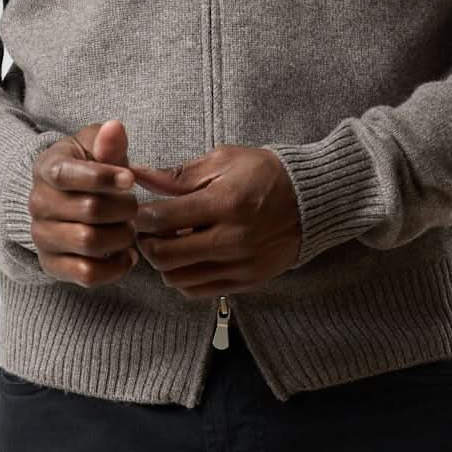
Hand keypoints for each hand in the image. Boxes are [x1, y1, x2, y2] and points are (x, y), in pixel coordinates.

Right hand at [28, 118, 138, 287]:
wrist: (68, 200)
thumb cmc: (91, 169)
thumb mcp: (97, 147)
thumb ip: (107, 141)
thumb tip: (114, 127)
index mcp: (47, 168)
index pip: (67, 175)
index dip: (104, 177)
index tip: (131, 179)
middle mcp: (37, 204)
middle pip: (89, 210)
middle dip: (123, 209)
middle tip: (134, 206)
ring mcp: (42, 236)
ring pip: (89, 243)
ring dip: (121, 236)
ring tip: (130, 228)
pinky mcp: (51, 264)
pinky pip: (86, 274)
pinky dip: (115, 268)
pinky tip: (126, 254)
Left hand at [128, 144, 302, 297]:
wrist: (312, 200)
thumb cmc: (265, 174)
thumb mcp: (224, 161)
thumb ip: (179, 174)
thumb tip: (139, 175)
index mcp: (226, 203)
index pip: (164, 219)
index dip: (143, 217)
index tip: (141, 211)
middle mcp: (233, 239)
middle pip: (166, 256)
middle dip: (148, 243)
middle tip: (148, 231)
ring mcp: (241, 265)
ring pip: (178, 279)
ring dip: (164, 264)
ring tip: (169, 244)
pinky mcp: (247, 281)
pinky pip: (199, 291)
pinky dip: (184, 278)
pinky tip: (187, 259)